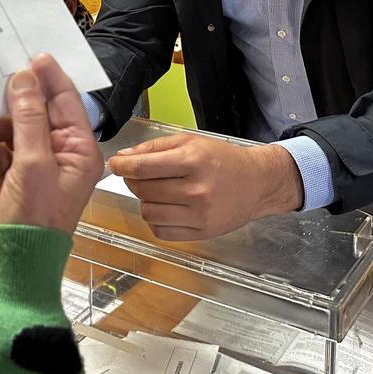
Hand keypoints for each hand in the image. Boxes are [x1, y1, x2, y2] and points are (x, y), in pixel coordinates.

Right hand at [0, 54, 102, 233]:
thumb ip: (29, 117)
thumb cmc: (32, 221)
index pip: (65, 99)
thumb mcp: (32, 164)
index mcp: (78, 149)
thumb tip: (25, 76)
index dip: (45, 76)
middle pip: (29, 113)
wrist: (13, 270)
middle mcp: (61, 153)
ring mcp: (36, 166)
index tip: (26, 55)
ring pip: (7, 130)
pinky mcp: (14, 178)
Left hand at [106, 134, 302, 240]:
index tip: (115, 164)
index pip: (143, 167)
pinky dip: (156, 220)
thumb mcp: (190, 141)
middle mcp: (196, 190)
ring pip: (148, 212)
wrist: (257, 183)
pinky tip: (166, 208)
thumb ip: (155, 147)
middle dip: (134, 181)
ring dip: (144, 201)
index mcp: (193, 161)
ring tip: (156, 191)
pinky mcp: (201, 232)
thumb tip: (124, 157)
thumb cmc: (223, 159)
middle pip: (143, 190)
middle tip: (140, 175)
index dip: (122, 166)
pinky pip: (161, 232)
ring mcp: (199, 214)